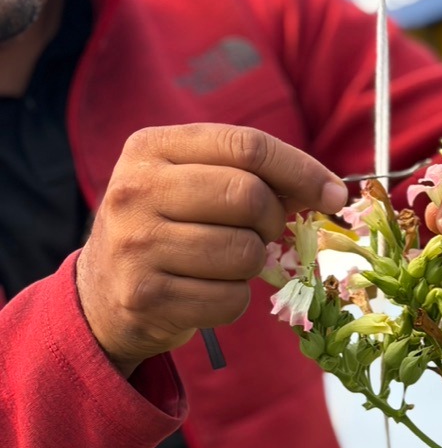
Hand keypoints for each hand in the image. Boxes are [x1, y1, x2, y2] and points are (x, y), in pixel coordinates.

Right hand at [76, 123, 347, 376]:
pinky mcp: (145, 296)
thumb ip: (251, 176)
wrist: (102, 291)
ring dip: (253, 265)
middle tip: (262, 235)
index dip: (301, 170)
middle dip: (273, 222)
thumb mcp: (193, 184)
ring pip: (245, 253)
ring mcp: (136, 244)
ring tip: (226, 263)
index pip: (247, 146)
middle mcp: (136, 190)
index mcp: (152, 148)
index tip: (332, 195)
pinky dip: (235, 300)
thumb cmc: (167, 228)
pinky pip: (230, 299)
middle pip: (249, 198)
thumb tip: (329, 191)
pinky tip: (209, 292)